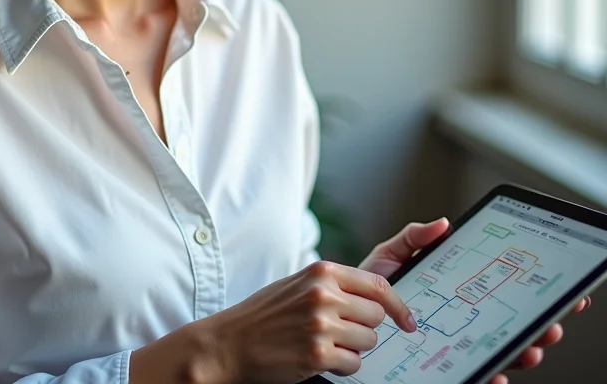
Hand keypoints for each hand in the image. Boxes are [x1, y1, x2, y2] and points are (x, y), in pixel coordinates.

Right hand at [195, 260, 418, 383]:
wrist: (230, 341)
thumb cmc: (265, 313)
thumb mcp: (298, 284)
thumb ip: (333, 284)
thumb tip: (376, 296)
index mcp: (321, 272)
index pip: (377, 284)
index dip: (399, 305)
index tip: (409, 321)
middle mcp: (323, 294)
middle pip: (377, 315)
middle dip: (365, 327)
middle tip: (342, 331)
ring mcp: (321, 325)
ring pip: (369, 341)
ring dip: (353, 348)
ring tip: (325, 343)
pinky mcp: (317, 355)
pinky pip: (354, 364)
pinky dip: (342, 366)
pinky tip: (319, 358)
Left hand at [357, 218, 591, 383]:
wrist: (343, 309)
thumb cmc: (369, 282)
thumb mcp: (392, 254)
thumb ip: (415, 238)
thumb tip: (444, 223)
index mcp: (456, 293)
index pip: (499, 295)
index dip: (528, 294)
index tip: (552, 289)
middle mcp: (460, 322)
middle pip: (508, 327)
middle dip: (537, 326)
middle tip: (551, 322)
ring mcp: (452, 345)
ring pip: (497, 353)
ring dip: (521, 352)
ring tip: (532, 346)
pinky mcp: (438, 365)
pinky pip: (470, 375)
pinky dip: (488, 375)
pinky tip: (497, 373)